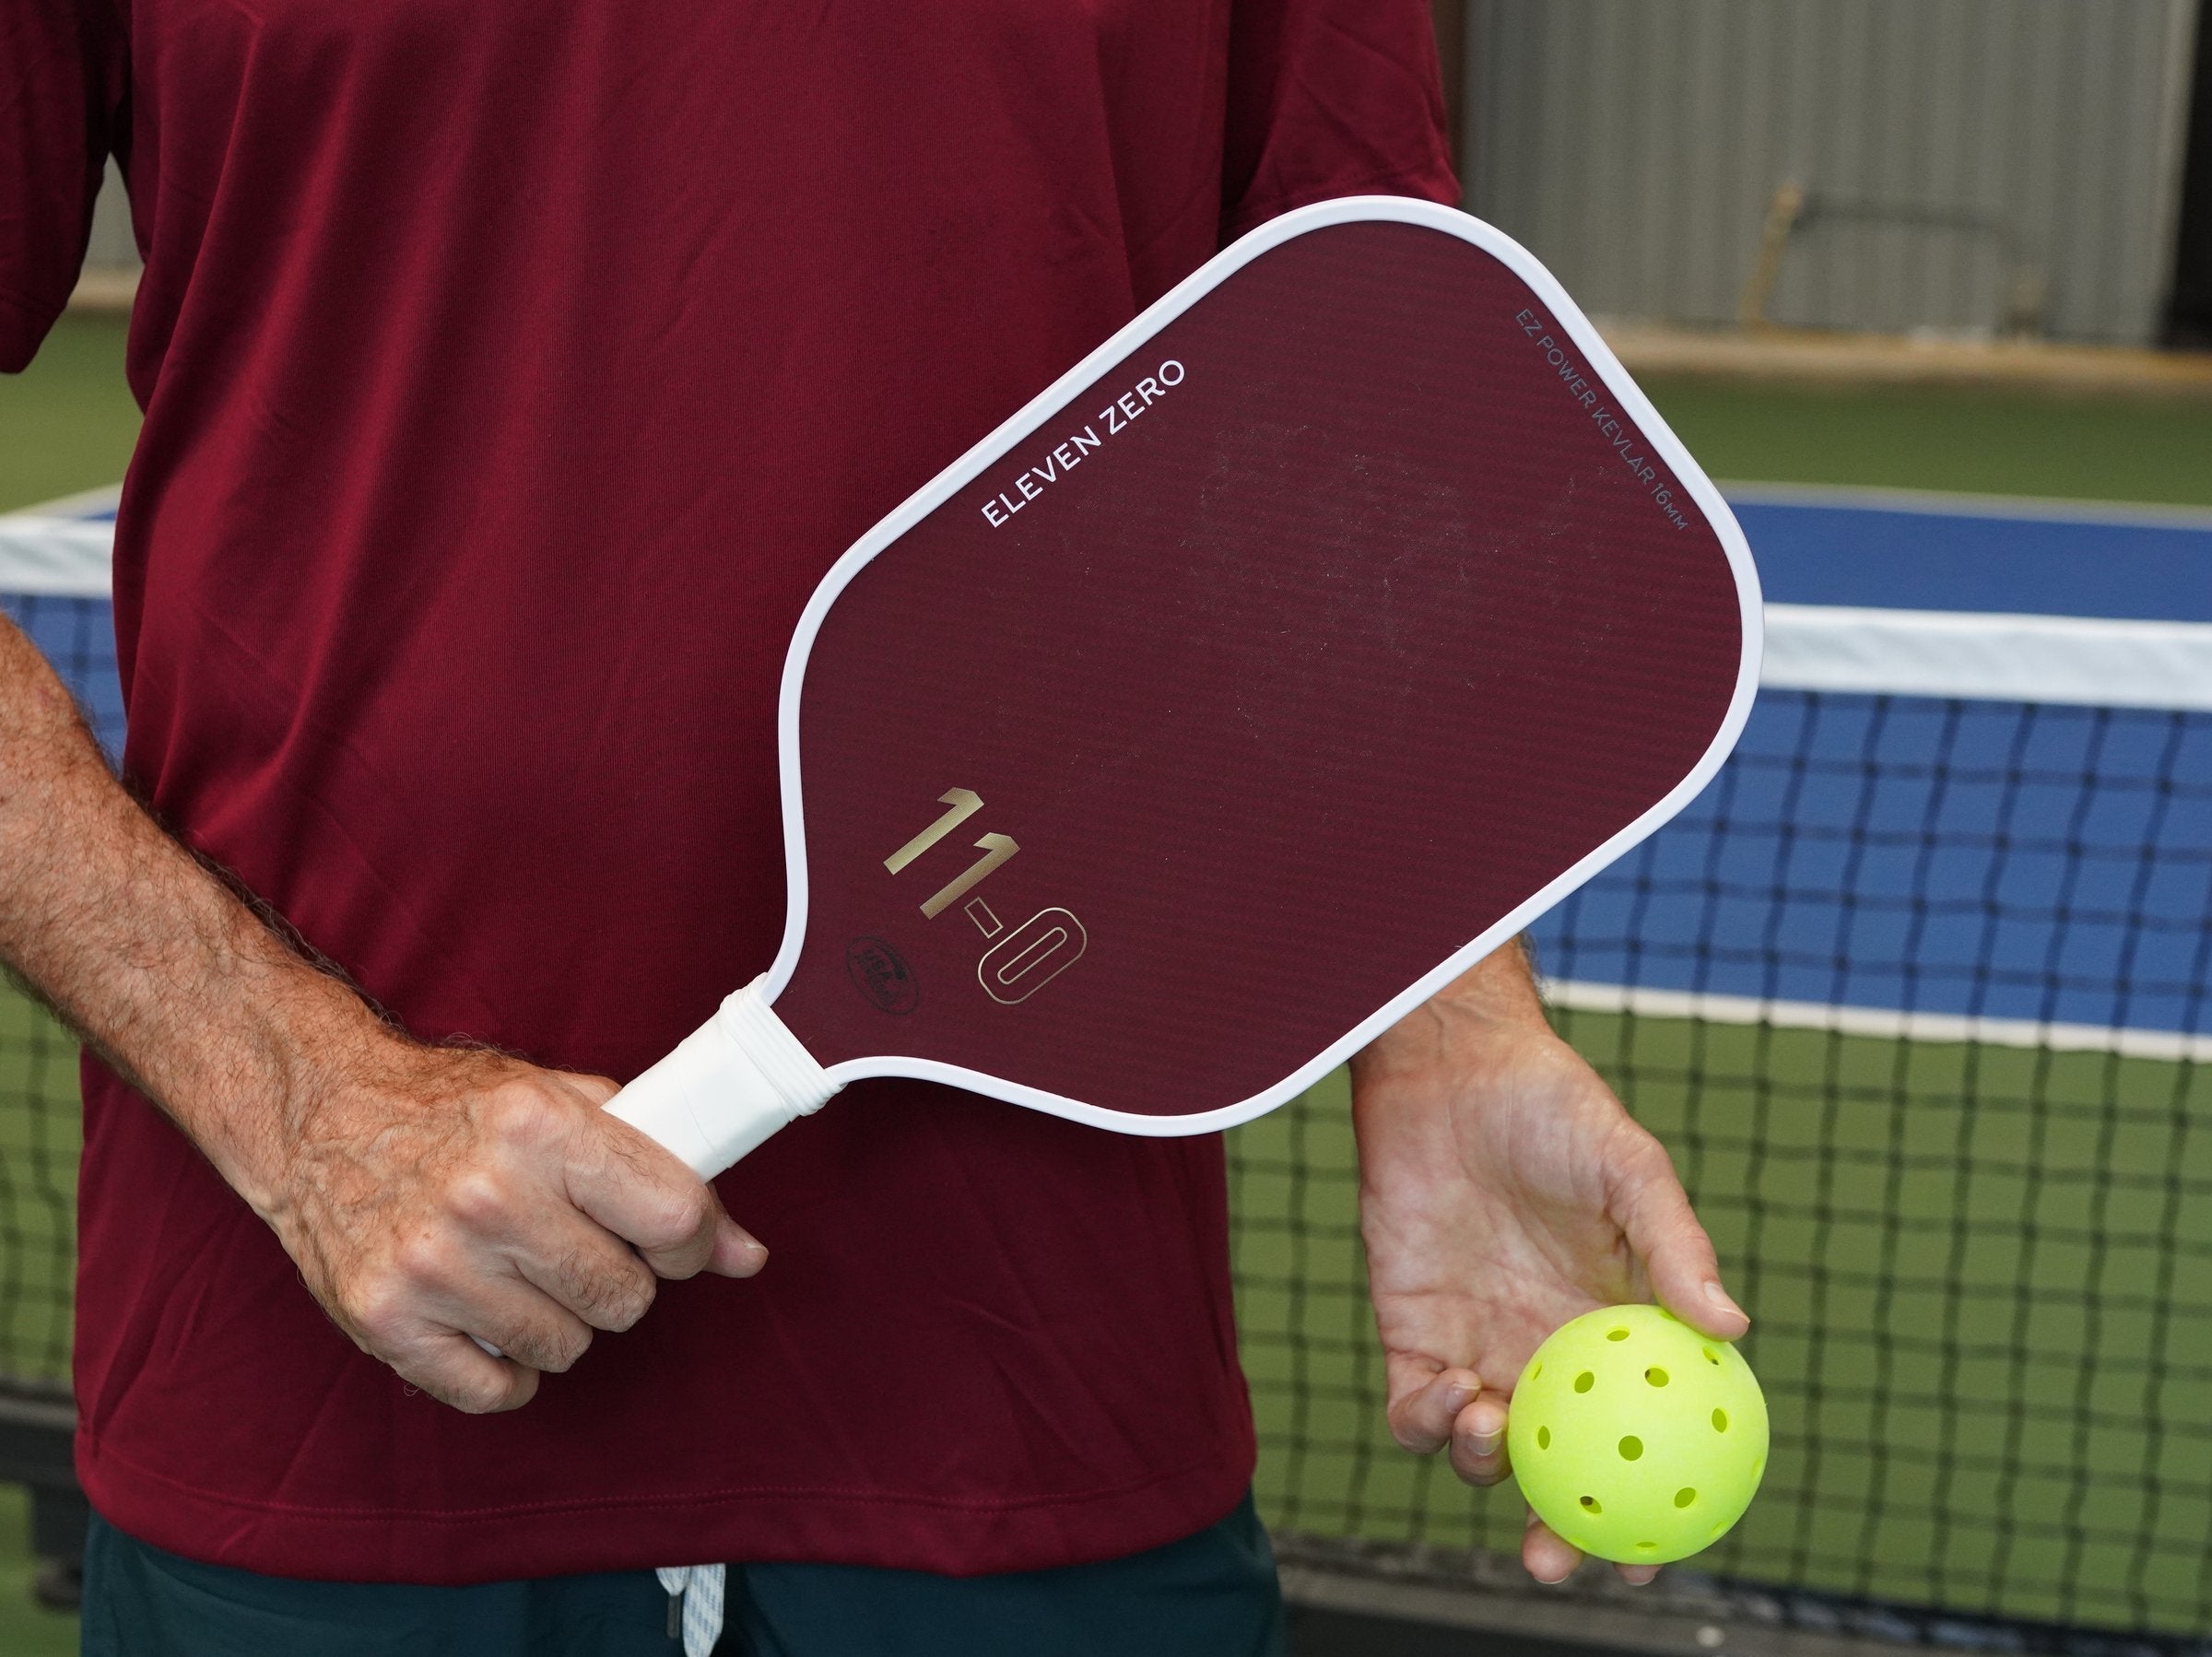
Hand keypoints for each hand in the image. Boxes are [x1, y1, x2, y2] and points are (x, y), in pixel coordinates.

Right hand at [254, 1034, 765, 1412]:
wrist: (319, 1113)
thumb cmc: (455, 1108)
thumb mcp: (563, 1104)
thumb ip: (659, 1169)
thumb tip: (746, 1255)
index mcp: (542, 1129)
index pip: (673, 1218)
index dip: (692, 1243)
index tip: (675, 1244)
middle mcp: (488, 1197)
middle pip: (624, 1297)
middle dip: (619, 1281)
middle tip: (578, 1250)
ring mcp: (432, 1265)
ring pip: (565, 1348)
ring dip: (559, 1322)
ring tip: (522, 1275)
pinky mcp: (385, 1320)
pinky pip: (493, 1391)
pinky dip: (504, 1371)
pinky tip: (489, 1321)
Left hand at [1352, 945, 1746, 1586]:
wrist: (1450, 1066)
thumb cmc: (1553, 1108)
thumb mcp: (1631, 1170)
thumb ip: (1675, 1247)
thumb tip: (1734, 1327)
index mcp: (1614, 1330)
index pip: (1638, 1438)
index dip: (1644, 1507)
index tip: (1649, 1558)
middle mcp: (1546, 1351)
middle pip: (1556, 1470)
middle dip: (1554, 1530)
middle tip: (1553, 1560)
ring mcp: (1477, 1344)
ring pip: (1483, 1451)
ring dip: (1488, 1466)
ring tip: (1497, 1424)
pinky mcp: (1411, 1329)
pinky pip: (1414, 1409)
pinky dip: (1429, 1423)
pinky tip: (1453, 1389)